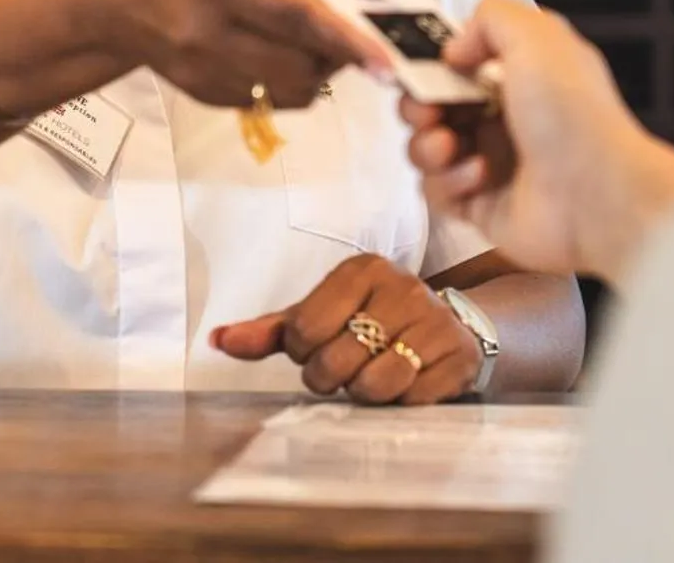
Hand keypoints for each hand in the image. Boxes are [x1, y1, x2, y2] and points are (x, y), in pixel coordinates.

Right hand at [82, 0, 392, 107]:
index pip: (298, 16)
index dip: (348, 39)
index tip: (388, 60)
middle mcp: (211, 33)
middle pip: (302, 62)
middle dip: (340, 49)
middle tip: (348, 22)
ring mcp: (205, 72)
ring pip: (293, 89)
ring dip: (321, 67)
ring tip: (312, 33)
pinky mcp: (206, 96)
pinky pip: (271, 98)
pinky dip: (291, 78)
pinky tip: (277, 46)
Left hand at [210, 254, 481, 405]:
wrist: (450, 326)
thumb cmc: (372, 319)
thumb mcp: (321, 316)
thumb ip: (270, 331)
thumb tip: (217, 340)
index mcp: (362, 270)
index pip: (303, 329)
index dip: (303, 352)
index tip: (318, 346)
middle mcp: (401, 288)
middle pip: (335, 362)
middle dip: (331, 377)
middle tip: (345, 366)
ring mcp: (433, 322)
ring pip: (374, 385)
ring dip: (364, 393)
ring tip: (373, 375)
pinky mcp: (456, 356)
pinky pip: (410, 400)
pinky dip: (400, 402)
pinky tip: (406, 381)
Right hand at [401, 0, 673, 282]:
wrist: (597, 194)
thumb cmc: (569, 110)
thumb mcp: (537, 37)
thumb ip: (489, 18)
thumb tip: (454, 50)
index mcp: (519, 74)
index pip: (458, 63)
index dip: (431, 64)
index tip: (417, 69)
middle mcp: (503, 116)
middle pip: (433, 106)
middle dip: (418, 106)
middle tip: (429, 113)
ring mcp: (490, 163)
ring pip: (427, 149)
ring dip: (428, 145)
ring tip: (450, 147)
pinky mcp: (480, 206)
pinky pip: (438, 191)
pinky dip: (449, 182)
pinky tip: (479, 178)